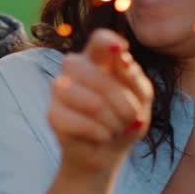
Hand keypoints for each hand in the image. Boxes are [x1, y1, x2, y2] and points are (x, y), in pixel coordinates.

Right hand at [47, 28, 153, 177]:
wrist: (108, 154)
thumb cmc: (126, 121)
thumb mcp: (141, 98)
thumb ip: (133, 76)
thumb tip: (122, 58)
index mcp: (97, 59)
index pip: (99, 40)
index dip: (110, 43)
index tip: (123, 52)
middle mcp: (75, 69)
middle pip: (97, 75)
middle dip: (122, 101)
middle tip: (131, 117)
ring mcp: (60, 89)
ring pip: (91, 101)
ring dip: (113, 120)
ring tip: (116, 128)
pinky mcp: (53, 114)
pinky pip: (80, 122)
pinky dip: (100, 133)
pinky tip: (103, 136)